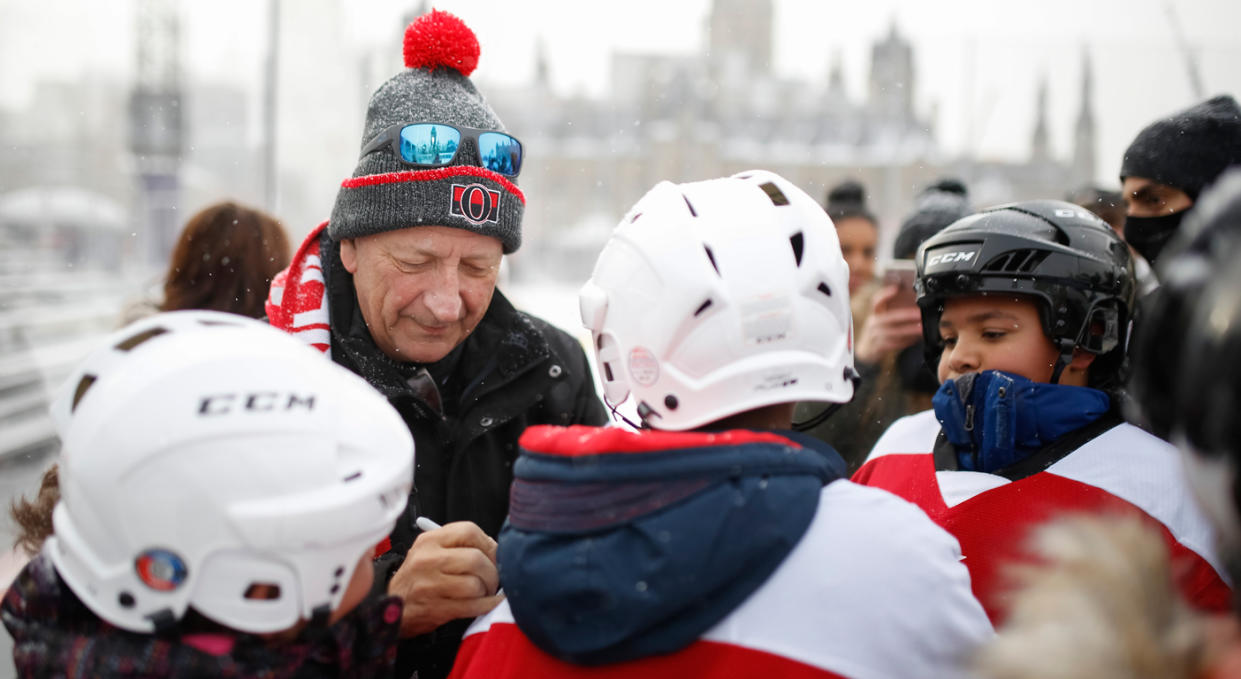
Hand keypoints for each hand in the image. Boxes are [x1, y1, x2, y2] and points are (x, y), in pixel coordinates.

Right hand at [387, 521, 504, 637]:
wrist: (393, 607)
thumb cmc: (418, 578)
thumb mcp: (430, 552)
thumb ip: (458, 545)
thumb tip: (495, 549)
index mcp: (429, 541)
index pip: (469, 531)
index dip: (488, 544)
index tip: (494, 555)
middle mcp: (428, 560)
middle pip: (475, 559)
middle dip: (492, 571)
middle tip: (494, 578)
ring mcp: (430, 585)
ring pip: (475, 584)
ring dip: (487, 590)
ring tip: (485, 591)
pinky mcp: (436, 608)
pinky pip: (472, 606)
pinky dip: (487, 604)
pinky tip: (490, 602)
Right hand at [855, 284, 923, 364]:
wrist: (866, 351)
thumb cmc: (877, 333)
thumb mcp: (881, 320)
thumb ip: (893, 313)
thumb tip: (911, 306)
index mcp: (874, 314)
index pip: (876, 301)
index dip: (885, 294)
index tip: (895, 288)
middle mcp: (873, 323)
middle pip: (890, 317)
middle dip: (907, 315)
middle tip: (919, 314)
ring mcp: (874, 335)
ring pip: (894, 332)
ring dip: (909, 330)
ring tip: (921, 328)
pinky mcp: (878, 347)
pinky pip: (894, 344)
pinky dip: (905, 341)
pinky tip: (914, 339)